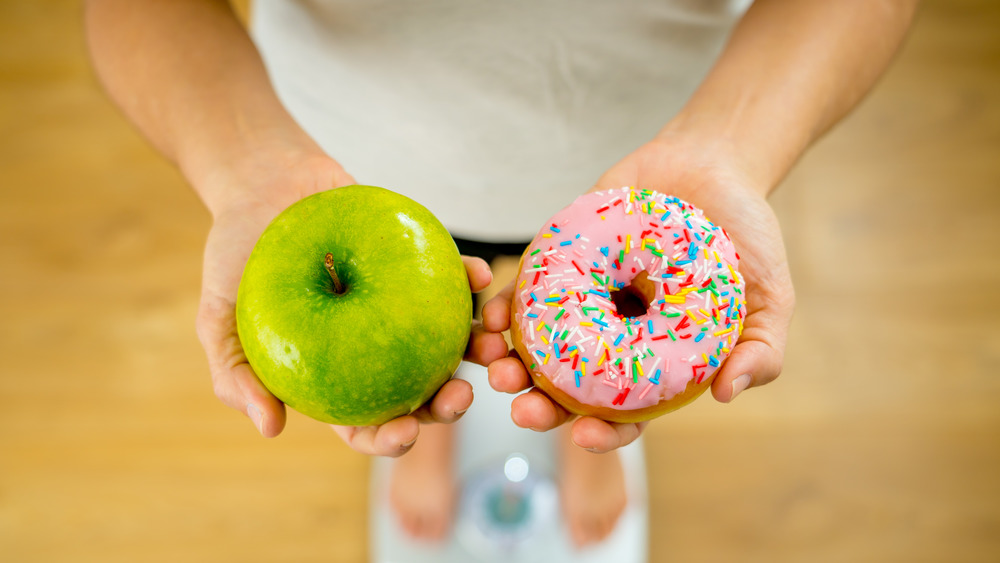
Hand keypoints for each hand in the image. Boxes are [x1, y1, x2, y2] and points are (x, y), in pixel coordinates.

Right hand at [194, 150, 507, 455]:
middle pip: (418, 390)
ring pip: (448, 341)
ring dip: (476, 351)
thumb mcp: (217, 318)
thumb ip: (235, 375)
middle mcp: (373, 348)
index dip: (389, 437)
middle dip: (446, 406)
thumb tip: (271, 429)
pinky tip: (482, 278)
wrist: (262, 181)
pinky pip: (452, 277)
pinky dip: (470, 279)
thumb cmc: (237, 253)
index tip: (406, 432)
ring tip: (491, 349)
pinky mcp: (417, 264)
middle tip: (460, 397)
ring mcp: (401, 307)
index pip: (366, 422)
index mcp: (333, 375)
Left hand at [483, 138, 794, 451]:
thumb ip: (760, 348)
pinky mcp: (560, 261)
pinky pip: (525, 291)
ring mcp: (583, 300)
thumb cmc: (745, 239)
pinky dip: (504, 306)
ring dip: (510, 362)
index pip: (626, 414)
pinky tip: (491, 315)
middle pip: (570, 388)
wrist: (713, 165)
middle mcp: (613, 338)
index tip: (584, 436)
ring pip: (538, 344)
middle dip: (541, 406)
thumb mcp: (769, 297)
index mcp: (655, 363)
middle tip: (522, 409)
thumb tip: (728, 393)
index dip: (604, 433)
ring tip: (496, 366)